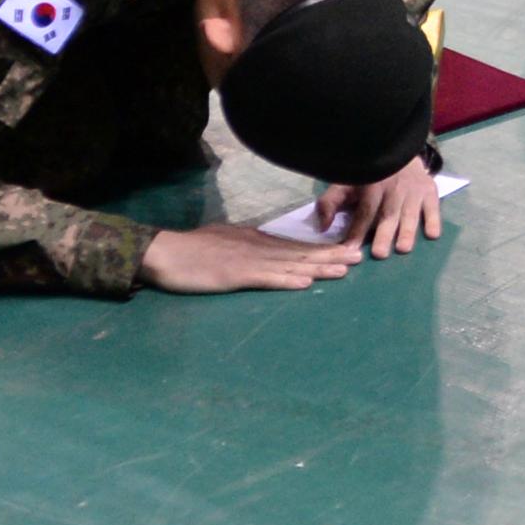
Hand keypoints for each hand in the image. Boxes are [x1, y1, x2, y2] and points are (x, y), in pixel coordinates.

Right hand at [140, 220, 357, 293]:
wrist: (165, 252)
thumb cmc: (191, 250)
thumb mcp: (226, 241)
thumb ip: (246, 246)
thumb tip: (263, 250)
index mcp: (256, 241)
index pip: (295, 246)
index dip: (322, 249)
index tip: (345, 249)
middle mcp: (259, 248)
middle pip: (301, 253)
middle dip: (331, 256)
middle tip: (359, 257)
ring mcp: (249, 261)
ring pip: (291, 265)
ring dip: (318, 268)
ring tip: (344, 270)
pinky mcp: (236, 276)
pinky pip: (266, 279)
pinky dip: (287, 281)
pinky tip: (306, 283)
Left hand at [328, 163, 445, 258]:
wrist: (397, 150)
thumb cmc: (367, 176)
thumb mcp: (345, 184)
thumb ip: (330, 203)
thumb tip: (322, 227)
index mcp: (371, 186)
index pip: (364, 211)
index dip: (357, 230)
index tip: (350, 249)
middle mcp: (393, 188)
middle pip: (388, 214)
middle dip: (384, 234)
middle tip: (380, 254)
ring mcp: (413, 190)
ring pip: (410, 213)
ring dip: (407, 231)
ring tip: (404, 248)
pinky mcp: (429, 190)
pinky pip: (433, 206)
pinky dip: (433, 220)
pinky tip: (432, 235)